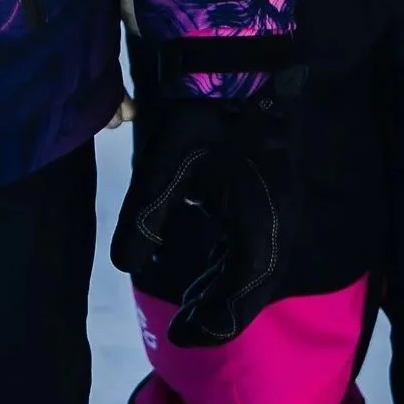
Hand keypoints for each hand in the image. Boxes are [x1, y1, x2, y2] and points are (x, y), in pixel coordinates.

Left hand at [110, 83, 299, 346]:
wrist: (238, 67)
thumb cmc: (202, 114)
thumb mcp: (165, 164)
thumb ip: (146, 215)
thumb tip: (125, 263)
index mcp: (260, 223)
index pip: (243, 292)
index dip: (213, 322)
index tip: (181, 336)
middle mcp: (278, 224)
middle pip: (253, 287)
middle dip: (218, 313)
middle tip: (180, 330)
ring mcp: (278, 209)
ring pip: (255, 267)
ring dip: (223, 290)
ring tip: (188, 307)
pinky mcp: (269, 196)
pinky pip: (253, 244)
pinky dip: (229, 265)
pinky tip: (204, 269)